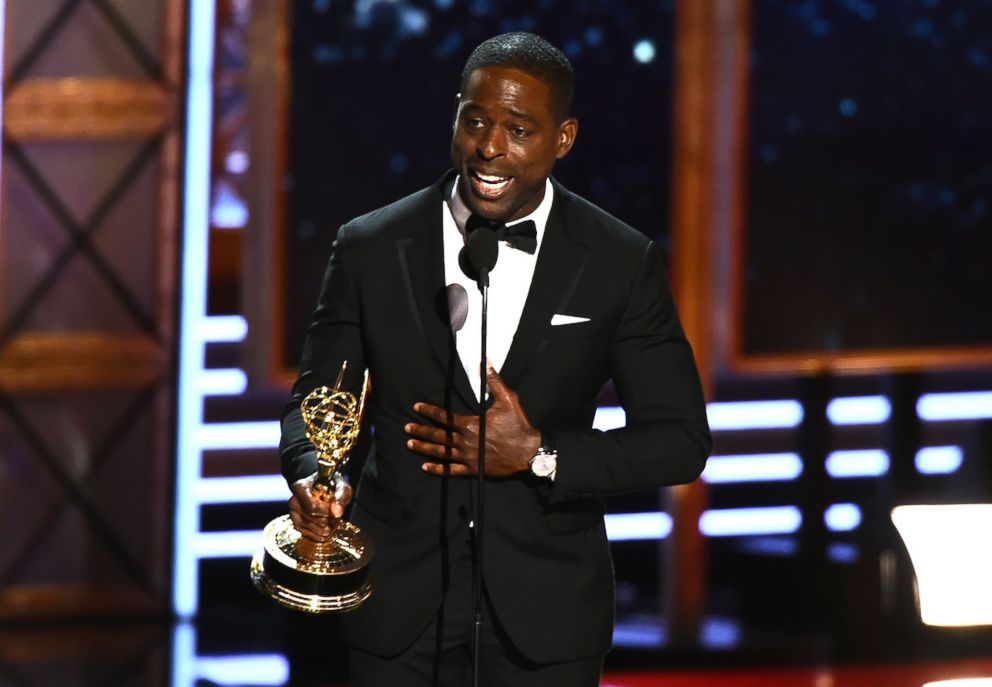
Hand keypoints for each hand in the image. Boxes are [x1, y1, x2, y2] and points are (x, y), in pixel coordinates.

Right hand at [288, 472, 352, 541]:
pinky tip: (329, 524)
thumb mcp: (341, 486)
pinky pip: (314, 537)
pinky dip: (325, 533)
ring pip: (316, 530)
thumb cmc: (332, 485)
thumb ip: (340, 497)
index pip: (313, 507)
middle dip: (331, 519)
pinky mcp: (297, 526)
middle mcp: (293, 502)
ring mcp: (294, 515)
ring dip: (330, 527)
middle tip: (337, 511)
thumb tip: (337, 512)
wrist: (324, 487)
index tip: (338, 510)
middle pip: (316, 520)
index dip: (328, 512)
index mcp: (300, 488)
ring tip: (333, 517)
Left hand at [405, 363, 540, 477]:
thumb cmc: (519, 426)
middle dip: (420, 431)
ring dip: (424, 448)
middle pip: (437, 436)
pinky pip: (451, 471)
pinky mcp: (473, 470)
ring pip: (440, 453)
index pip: (444, 417)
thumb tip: (485, 361)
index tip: (416, 408)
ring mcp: (468, 458)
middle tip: (406, 428)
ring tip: (410, 444)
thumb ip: (494, 381)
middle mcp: (465, 442)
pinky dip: (437, 469)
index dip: (429, 411)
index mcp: (470, 424)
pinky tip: (425, 467)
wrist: (529, 453)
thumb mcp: (508, 400)